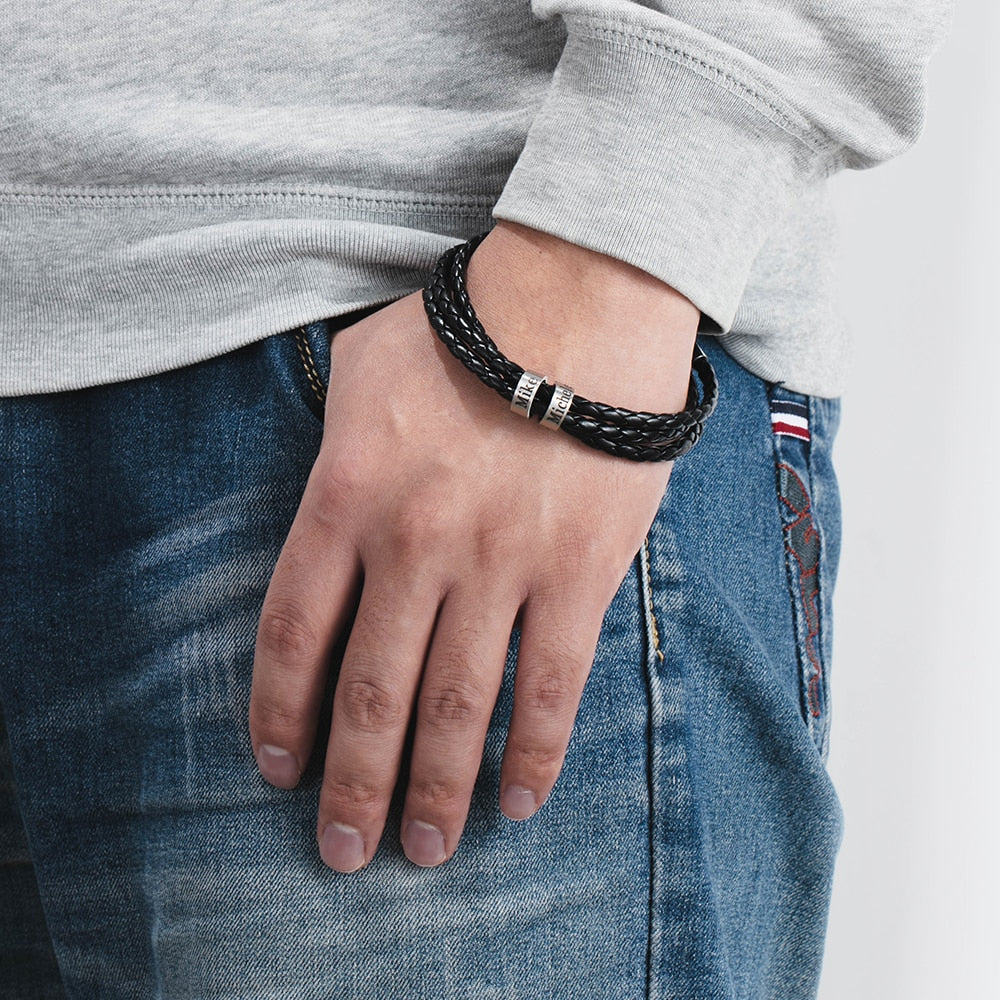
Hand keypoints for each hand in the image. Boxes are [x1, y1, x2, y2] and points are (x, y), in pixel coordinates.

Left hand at [249, 222, 697, 870]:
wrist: (579, 300)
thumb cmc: (465, 328)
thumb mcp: (357, 372)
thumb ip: (328, 449)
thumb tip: (323, 509)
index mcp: (348, 496)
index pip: (295, 631)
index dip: (281, 712)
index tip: (280, 769)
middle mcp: (414, 545)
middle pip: (372, 692)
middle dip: (353, 783)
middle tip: (343, 850)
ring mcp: (499, 565)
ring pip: (459, 704)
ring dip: (437, 788)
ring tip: (425, 848)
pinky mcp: (577, 573)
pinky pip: (551, 682)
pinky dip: (533, 751)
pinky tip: (518, 798)